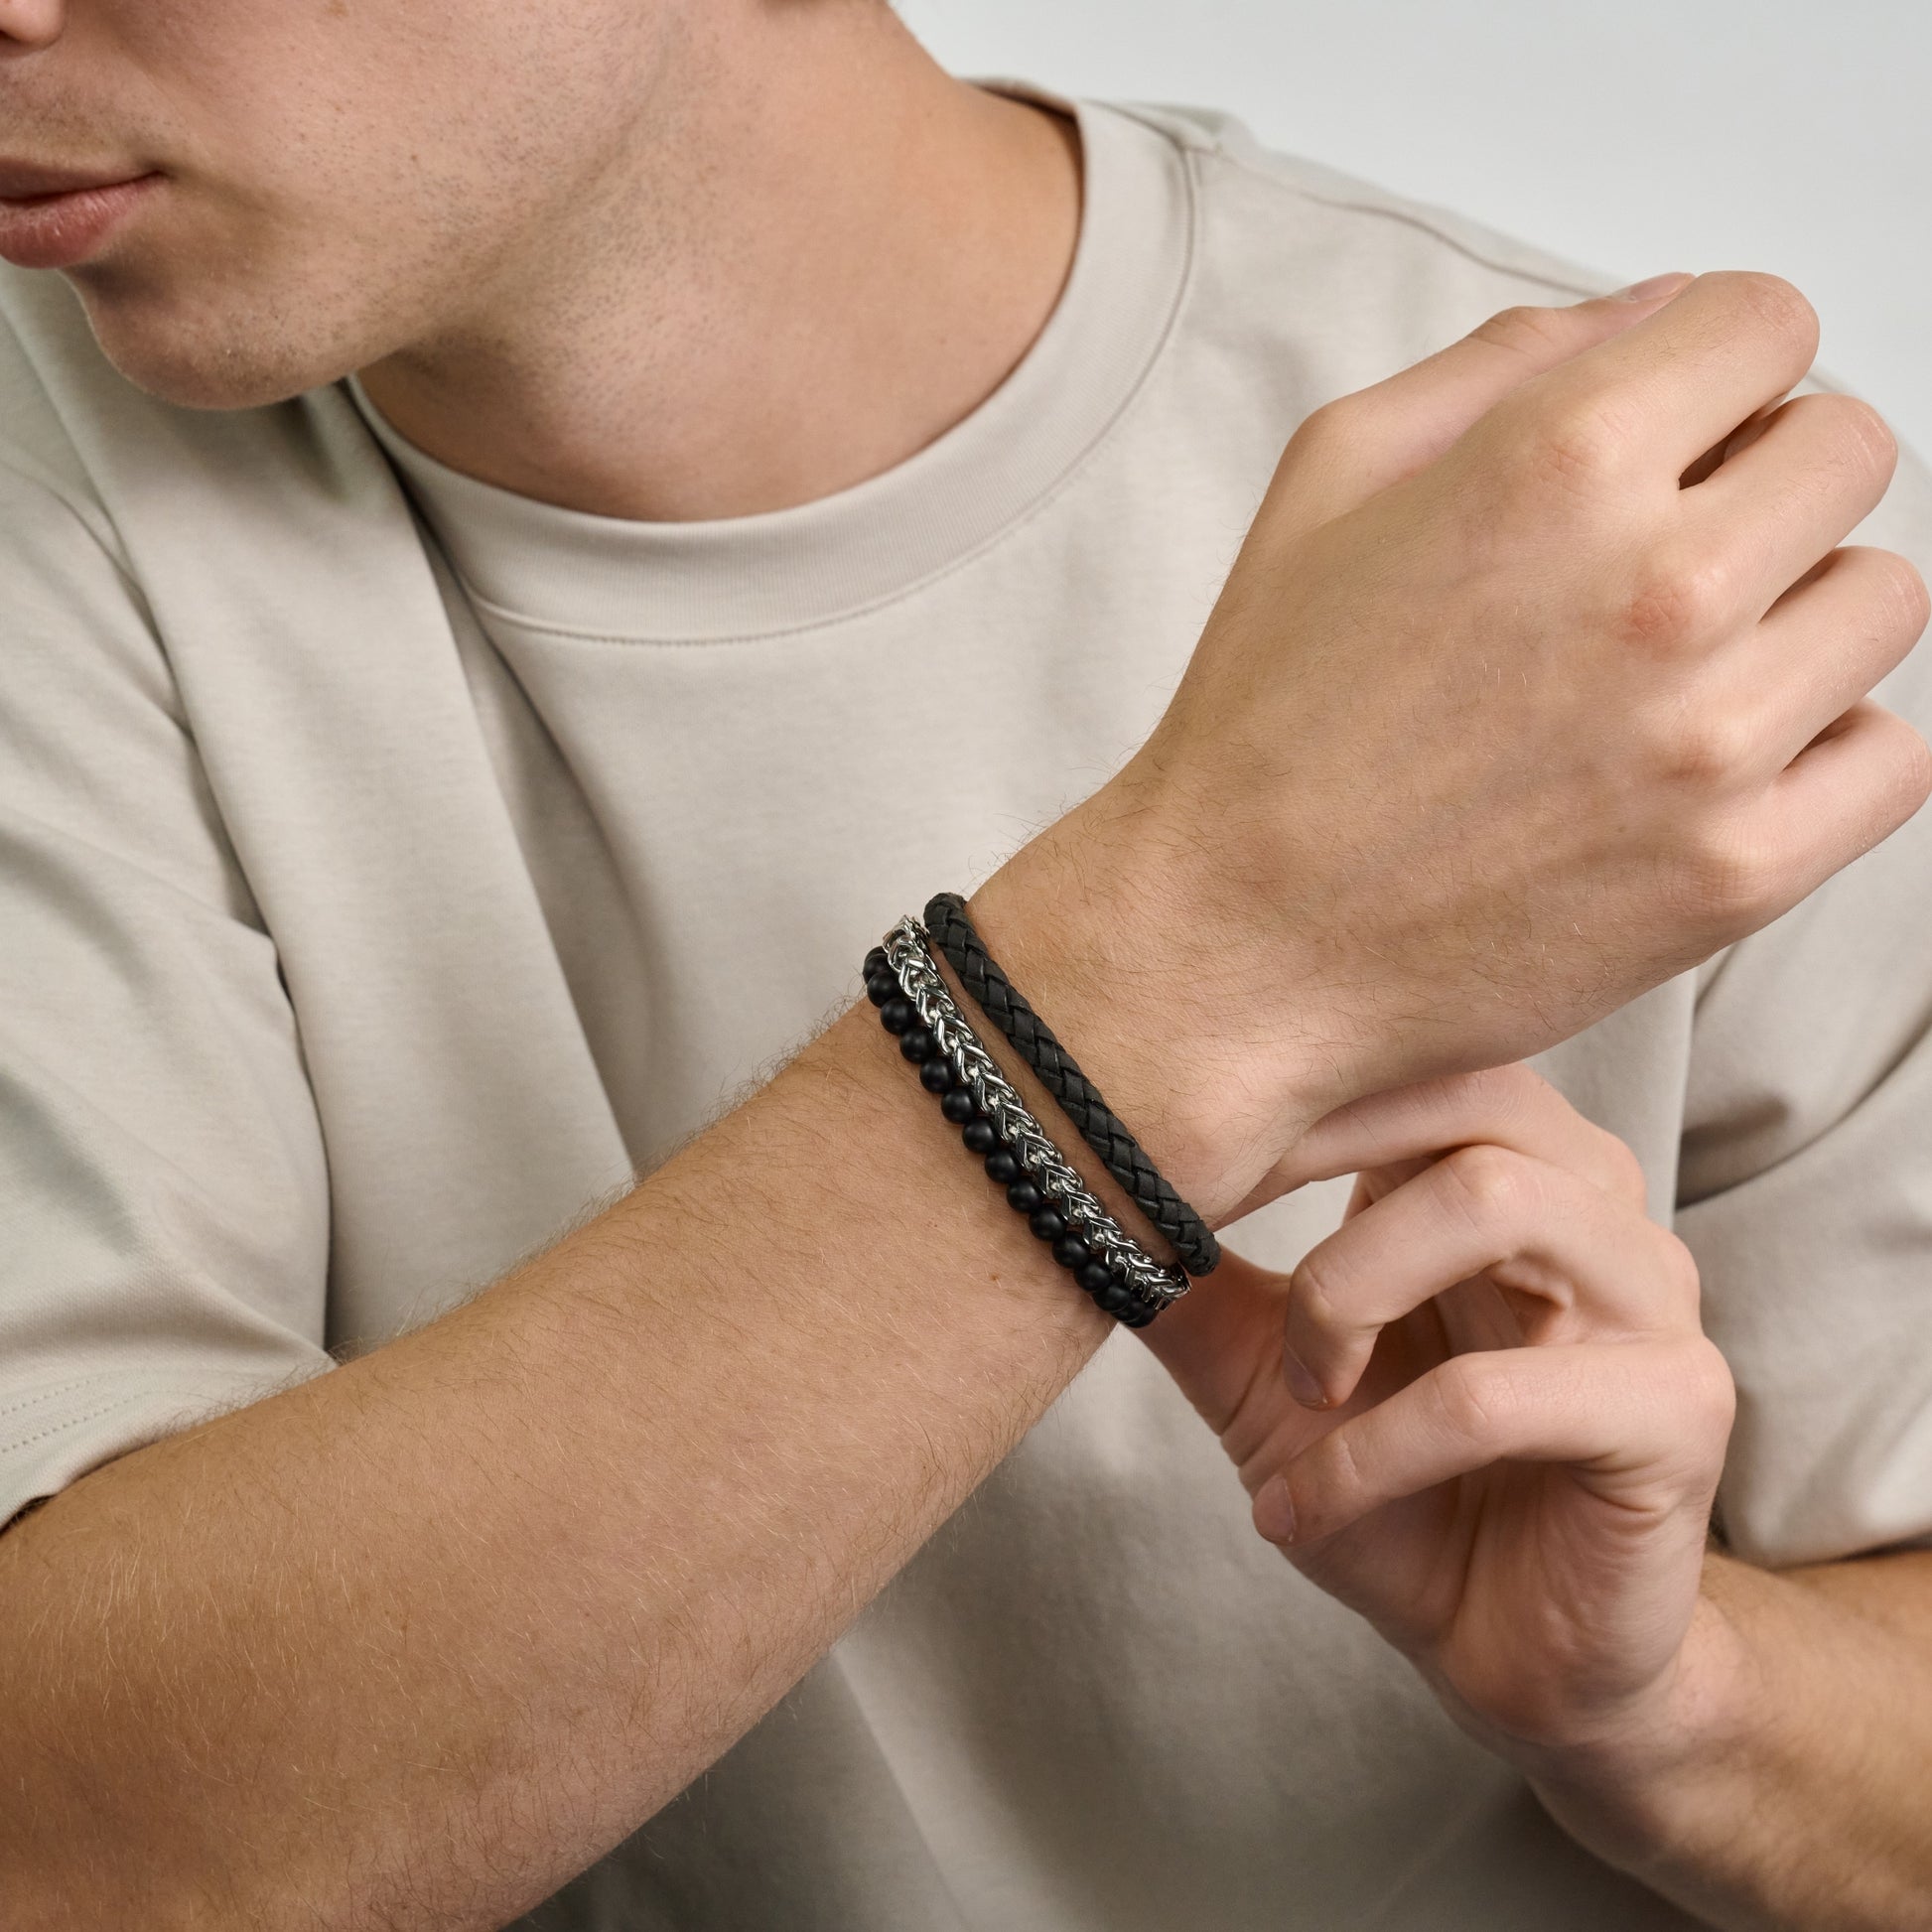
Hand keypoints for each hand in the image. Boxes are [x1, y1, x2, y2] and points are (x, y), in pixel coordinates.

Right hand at [975, 272, 1930, 1220]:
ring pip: (1882, 600)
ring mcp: (1711, 738)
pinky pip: (1890, 760)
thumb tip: (1654, 309)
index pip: (1770, 324)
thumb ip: (1500, 361)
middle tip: (1671, 557)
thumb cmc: (1264, 723)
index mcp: (1554, 463)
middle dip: (1765, 482)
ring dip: (1796, 618)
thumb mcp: (1327, 484)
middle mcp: (1657, 586)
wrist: (1233, 940)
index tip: (1686, 429)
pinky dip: (1822, 755)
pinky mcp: (1738, 871)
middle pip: (1850, 451)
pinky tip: (1714, 766)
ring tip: (1678, 676)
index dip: (1721, 369)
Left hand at [1144, 1064, 1735, 1765]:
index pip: (1418, 1061)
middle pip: (1469, 1096)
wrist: (1507, 1659)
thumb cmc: (1398, 1495)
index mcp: (1511, 1170)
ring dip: (1346, 1294)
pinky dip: (1371, 1451)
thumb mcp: (1263, 1378)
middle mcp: (1596, 1208)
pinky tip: (1303, 1510)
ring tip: (1296, 1394)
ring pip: (1493, 1203)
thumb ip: (1194, 1284)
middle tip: (1213, 1220)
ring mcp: (1651, 1300)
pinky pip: (1497, 1395)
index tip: (1175, 1133)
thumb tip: (1072, 1187)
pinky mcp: (1677, 1413)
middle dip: (1318, 1153)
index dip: (1294, 1086)